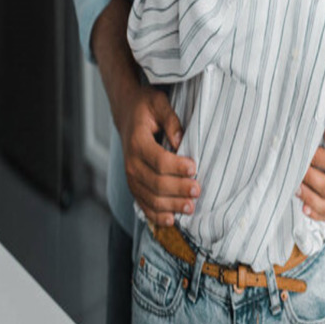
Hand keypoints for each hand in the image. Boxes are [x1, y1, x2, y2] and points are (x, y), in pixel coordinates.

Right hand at [117, 85, 199, 226]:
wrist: (127, 113)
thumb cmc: (146, 107)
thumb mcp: (159, 103)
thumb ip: (171, 120)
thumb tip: (181, 140)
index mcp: (138, 142)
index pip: (158, 160)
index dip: (177, 167)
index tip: (194, 168)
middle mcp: (131, 163)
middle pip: (156, 183)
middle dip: (178, 189)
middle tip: (197, 190)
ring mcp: (131, 177)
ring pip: (150, 198)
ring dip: (171, 205)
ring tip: (190, 207)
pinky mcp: (134, 185)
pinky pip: (143, 204)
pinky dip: (157, 215)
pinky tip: (171, 220)